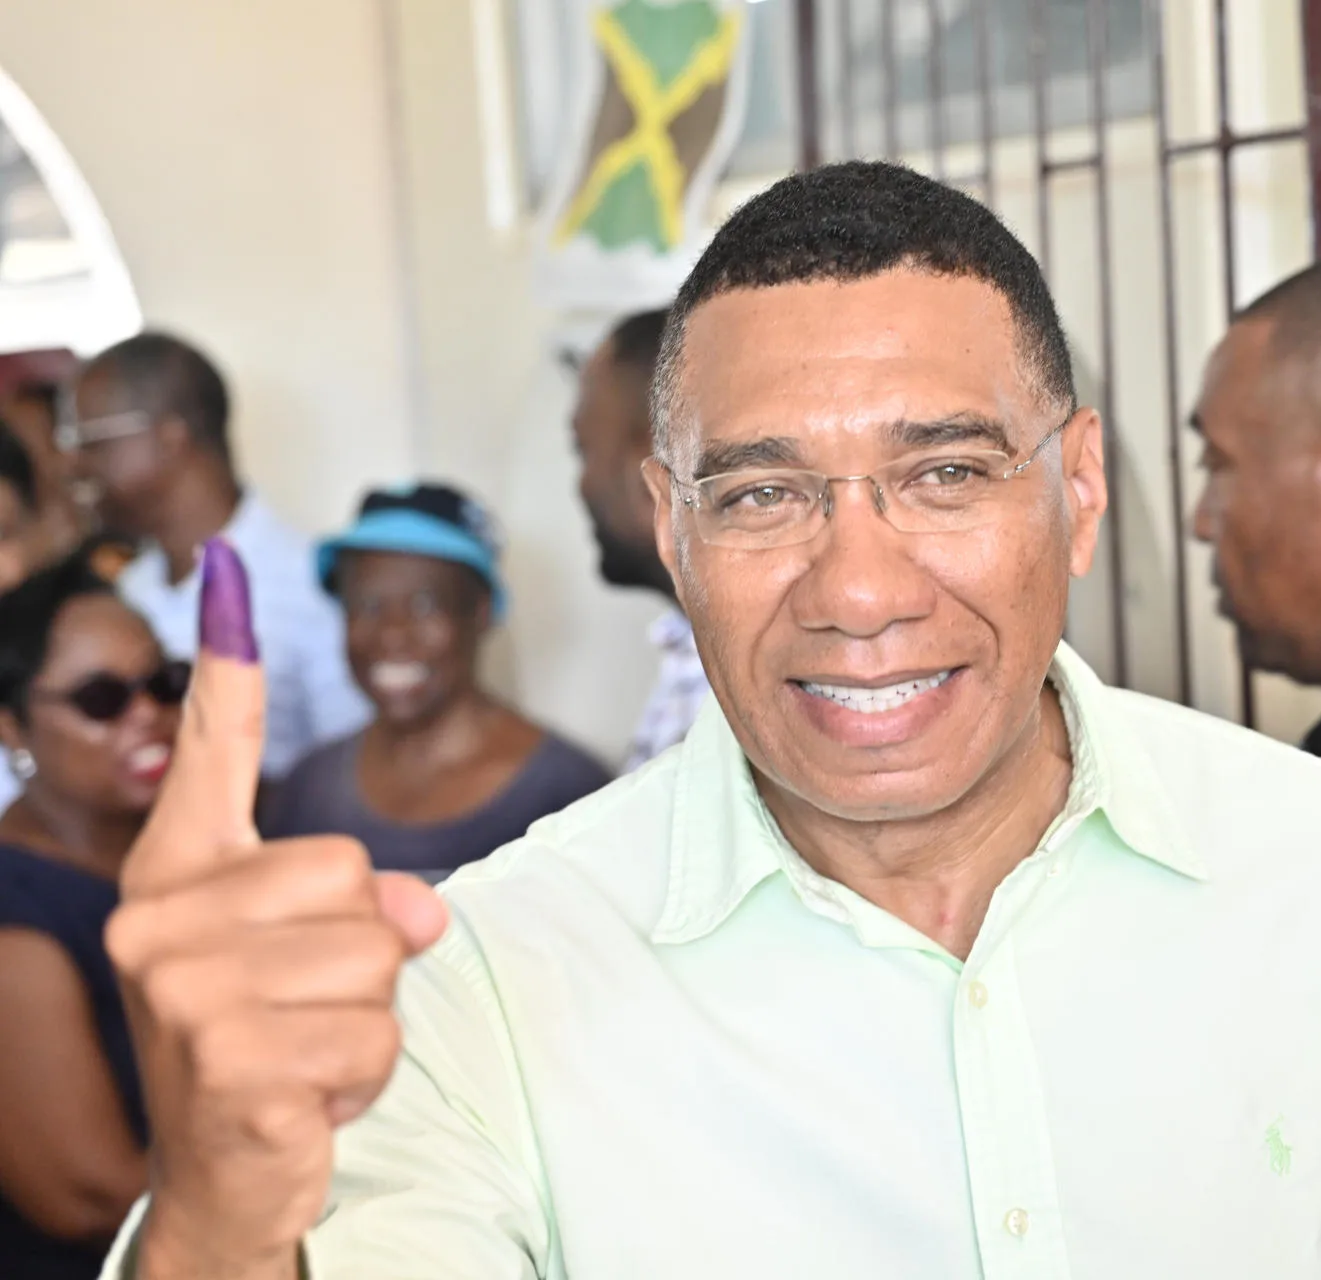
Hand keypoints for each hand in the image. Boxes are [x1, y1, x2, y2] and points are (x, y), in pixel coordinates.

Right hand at [104, 540, 447, 1278]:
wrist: (224, 1173)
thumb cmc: (267, 1045)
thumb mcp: (313, 957)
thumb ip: (358, 901)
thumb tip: (421, 912)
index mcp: (177, 874)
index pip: (211, 752)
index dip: (227, 665)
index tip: (228, 567)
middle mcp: (159, 919)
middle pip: (359, 876)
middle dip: (367, 956)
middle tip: (305, 1009)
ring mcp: (184, 991)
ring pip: (379, 955)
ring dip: (369, 1020)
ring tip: (306, 1052)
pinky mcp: (229, 1059)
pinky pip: (373, 1035)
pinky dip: (364, 1077)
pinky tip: (305, 1098)